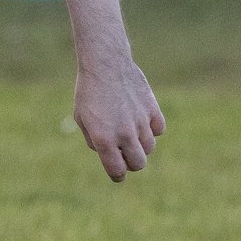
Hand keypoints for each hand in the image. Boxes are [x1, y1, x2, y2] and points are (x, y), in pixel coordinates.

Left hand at [73, 55, 164, 181]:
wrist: (105, 64)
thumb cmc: (89, 92)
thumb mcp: (82, 119)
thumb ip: (94, 141)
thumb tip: (109, 154)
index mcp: (104, 139)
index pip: (117, 171)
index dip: (117, 175)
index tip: (118, 174)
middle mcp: (124, 134)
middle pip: (138, 164)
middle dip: (132, 163)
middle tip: (125, 153)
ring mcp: (140, 122)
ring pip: (150, 148)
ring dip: (141, 145)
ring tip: (130, 132)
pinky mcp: (152, 109)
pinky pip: (159, 130)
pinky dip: (152, 129)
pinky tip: (142, 120)